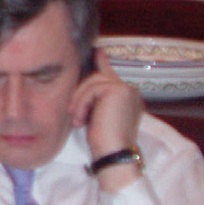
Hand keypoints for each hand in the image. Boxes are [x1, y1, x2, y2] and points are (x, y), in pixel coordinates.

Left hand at [69, 49, 142, 188]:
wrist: (113, 153)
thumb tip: (81, 88)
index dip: (103, 62)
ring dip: (79, 101)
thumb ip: (94, 100)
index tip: (97, 50)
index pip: (112, 76)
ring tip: (77, 120)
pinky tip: (81, 120)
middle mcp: (131, 92)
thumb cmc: (102, 141)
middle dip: (80, 93)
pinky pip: (92, 88)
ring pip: (93, 82)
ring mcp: (127, 90)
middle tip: (72, 113)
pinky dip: (81, 103)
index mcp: (127, 98)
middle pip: (97, 78)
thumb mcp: (95, 116)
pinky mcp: (119, 90)